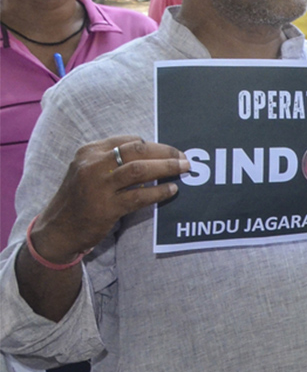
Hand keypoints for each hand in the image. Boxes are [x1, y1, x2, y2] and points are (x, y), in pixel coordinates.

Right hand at [33, 136, 187, 262]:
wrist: (57, 230)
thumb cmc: (80, 198)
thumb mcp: (88, 171)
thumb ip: (113, 161)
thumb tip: (153, 155)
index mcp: (89, 152)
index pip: (129, 141)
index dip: (154, 145)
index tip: (170, 150)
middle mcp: (92, 165)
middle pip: (137, 151)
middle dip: (165, 153)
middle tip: (184, 158)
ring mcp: (98, 186)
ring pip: (140, 170)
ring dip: (166, 168)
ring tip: (183, 170)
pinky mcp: (105, 207)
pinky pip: (139, 196)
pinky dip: (159, 191)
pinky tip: (171, 190)